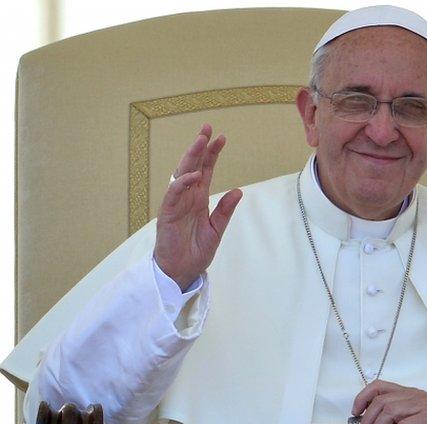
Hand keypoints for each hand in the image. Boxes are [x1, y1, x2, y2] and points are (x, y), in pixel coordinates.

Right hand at [153, 123, 242, 288]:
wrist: (181, 272)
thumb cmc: (195, 251)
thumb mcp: (216, 230)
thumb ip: (225, 211)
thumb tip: (239, 191)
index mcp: (199, 199)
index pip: (206, 170)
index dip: (212, 154)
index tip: (221, 137)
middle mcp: (187, 197)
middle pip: (193, 166)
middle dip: (200, 147)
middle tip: (207, 128)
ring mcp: (176, 204)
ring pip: (182, 175)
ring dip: (191, 158)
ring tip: (200, 141)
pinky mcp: (167, 214)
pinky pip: (173, 194)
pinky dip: (183, 183)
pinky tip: (194, 175)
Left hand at [352, 380, 426, 423]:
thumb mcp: (409, 419)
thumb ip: (392, 417)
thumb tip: (366, 423)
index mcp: (408, 393)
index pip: (380, 386)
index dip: (363, 397)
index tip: (356, 412)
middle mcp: (416, 395)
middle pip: (381, 401)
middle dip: (369, 420)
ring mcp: (424, 405)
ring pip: (390, 410)